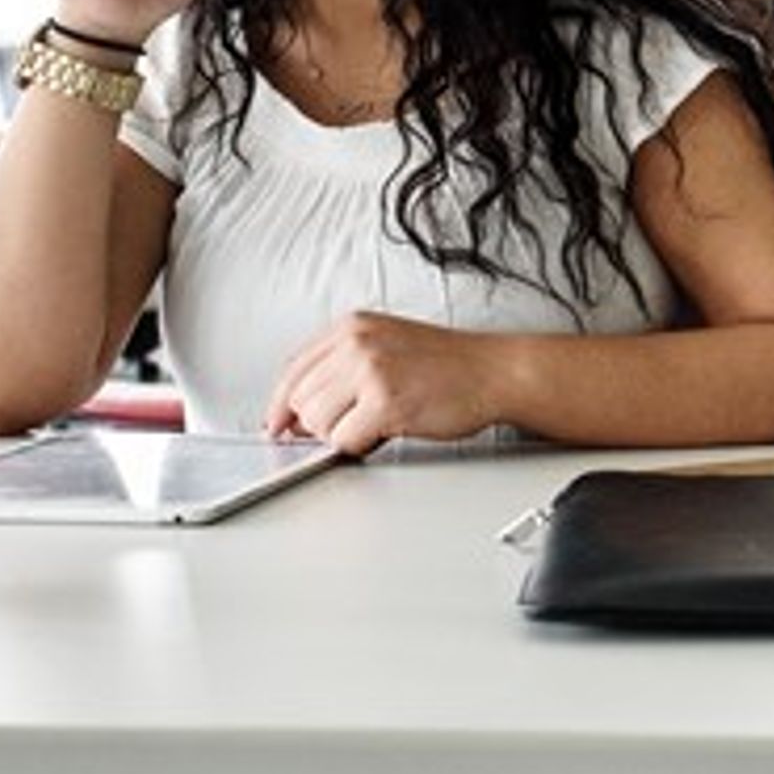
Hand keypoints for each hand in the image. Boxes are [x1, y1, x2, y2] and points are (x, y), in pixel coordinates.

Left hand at [265, 311, 504, 455]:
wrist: (495, 371)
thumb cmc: (450, 364)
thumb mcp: (387, 345)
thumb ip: (340, 369)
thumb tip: (296, 412)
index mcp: (351, 327)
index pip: (292, 370)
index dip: (281, 404)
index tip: (277, 424)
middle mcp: (355, 343)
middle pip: (299, 400)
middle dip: (320, 422)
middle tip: (353, 424)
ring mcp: (369, 371)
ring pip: (316, 423)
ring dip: (341, 434)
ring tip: (376, 422)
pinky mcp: (384, 403)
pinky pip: (344, 441)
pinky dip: (361, 446)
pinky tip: (386, 431)